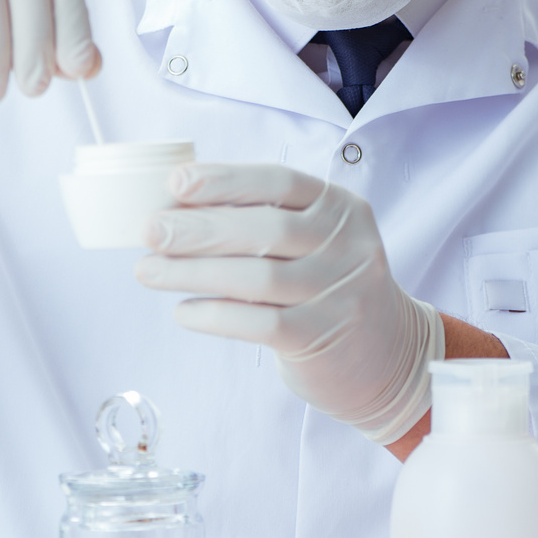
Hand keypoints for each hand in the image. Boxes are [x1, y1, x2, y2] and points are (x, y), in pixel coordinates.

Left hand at [133, 162, 445, 443]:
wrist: (388, 357)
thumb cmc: (328, 289)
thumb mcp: (316, 242)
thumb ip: (264, 221)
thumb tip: (177, 209)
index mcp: (341, 209)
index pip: (280, 182)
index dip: (225, 180)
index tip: (176, 183)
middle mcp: (347, 246)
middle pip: (265, 229)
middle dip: (199, 228)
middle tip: (149, 231)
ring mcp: (340, 293)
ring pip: (257, 278)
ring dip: (193, 273)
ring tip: (148, 272)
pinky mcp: (324, 337)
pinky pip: (260, 323)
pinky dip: (215, 316)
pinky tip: (183, 312)